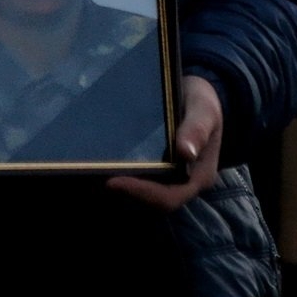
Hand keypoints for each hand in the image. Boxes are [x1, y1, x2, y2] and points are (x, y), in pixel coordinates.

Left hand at [106, 75, 221, 211]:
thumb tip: (186, 152)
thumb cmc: (203, 103)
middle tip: (93, 174)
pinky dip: (120, 173)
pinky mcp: (157, 171)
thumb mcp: (204, 109)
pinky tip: (100, 161)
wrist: (198, 96)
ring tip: (92, 169)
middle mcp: (183, 183)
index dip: (141, 193)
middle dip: (124, 191)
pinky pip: (138, 179)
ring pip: (142, 192)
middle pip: (151, 200)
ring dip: (119, 184)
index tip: (113, 181)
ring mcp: (169, 179)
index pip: (168, 197)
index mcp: (198, 176)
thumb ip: (197, 128)